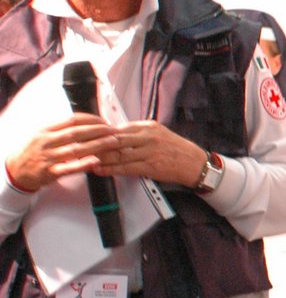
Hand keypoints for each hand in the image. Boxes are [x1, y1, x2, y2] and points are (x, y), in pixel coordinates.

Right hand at [5, 114, 119, 191]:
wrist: (16, 171)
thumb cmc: (34, 151)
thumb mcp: (42, 135)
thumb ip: (61, 129)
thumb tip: (86, 122)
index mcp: (46, 130)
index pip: (71, 120)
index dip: (90, 119)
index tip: (104, 121)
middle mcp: (47, 142)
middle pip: (76, 133)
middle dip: (98, 130)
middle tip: (113, 130)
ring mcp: (49, 157)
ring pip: (76, 149)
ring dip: (97, 145)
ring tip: (113, 142)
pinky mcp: (51, 172)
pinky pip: (69, 168)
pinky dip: (83, 164)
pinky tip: (96, 161)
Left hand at [90, 120, 209, 186]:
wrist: (194, 163)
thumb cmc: (175, 149)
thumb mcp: (158, 134)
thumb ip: (137, 134)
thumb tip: (114, 135)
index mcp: (147, 127)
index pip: (118, 128)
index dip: (99, 133)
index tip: (85, 136)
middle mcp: (148, 137)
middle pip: (114, 139)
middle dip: (95, 144)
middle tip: (78, 147)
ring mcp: (149, 151)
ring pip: (118, 154)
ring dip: (99, 158)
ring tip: (84, 160)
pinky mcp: (151, 166)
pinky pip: (125, 167)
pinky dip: (110, 169)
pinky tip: (99, 169)